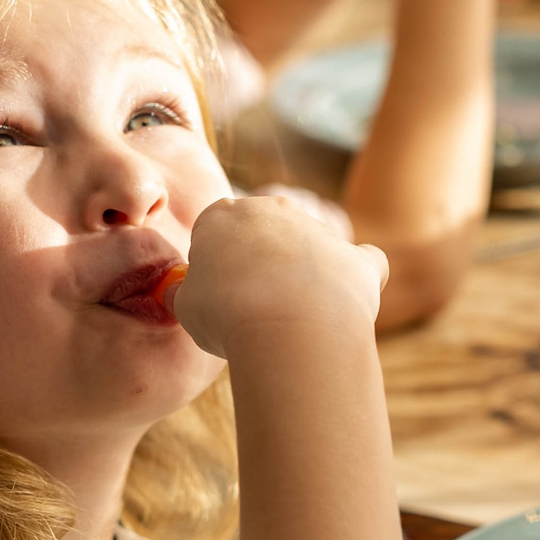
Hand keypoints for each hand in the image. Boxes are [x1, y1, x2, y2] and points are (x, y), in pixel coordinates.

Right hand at [170, 195, 386, 361]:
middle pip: (263, 230)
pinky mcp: (356, 258)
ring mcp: (318, 230)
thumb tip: (179, 293)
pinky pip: (361, 263)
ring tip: (292, 319)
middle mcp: (272, 210)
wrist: (291, 329)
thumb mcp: (186, 308)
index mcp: (222, 215)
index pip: (213, 228)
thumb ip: (185, 293)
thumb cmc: (227, 317)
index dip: (212, 262)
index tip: (213, 293)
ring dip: (302, 274)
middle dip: (258, 260)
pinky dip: (353, 280)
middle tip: (251, 304)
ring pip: (308, 247)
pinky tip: (343, 304)